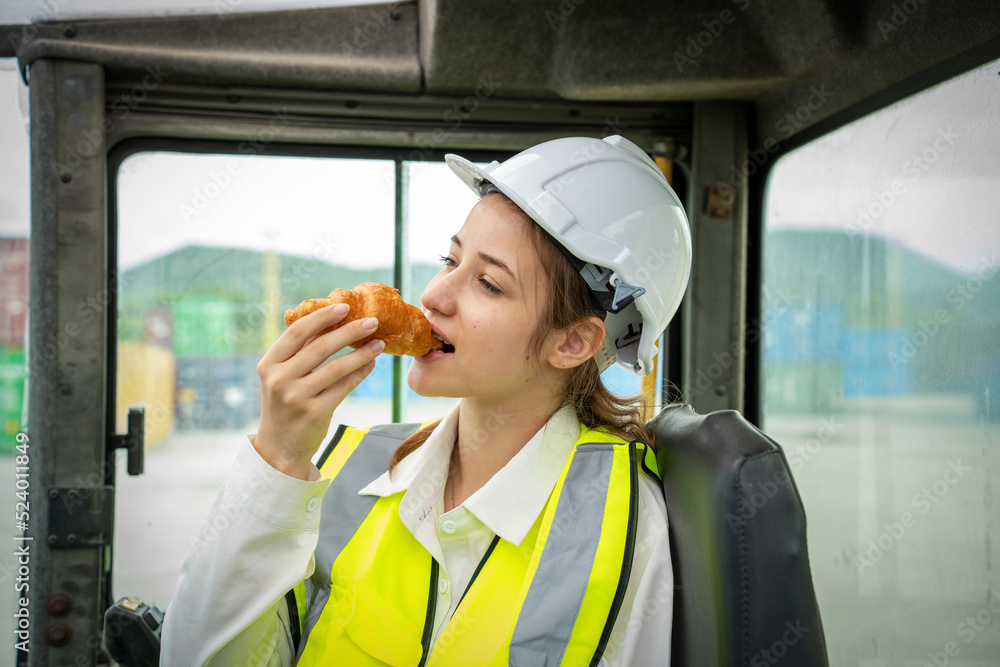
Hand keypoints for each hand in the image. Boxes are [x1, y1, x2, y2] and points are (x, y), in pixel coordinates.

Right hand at [253, 303, 383, 478]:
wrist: (279, 447)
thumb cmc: (284, 404)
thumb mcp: (281, 376)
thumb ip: (299, 352)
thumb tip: (329, 320)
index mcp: (269, 364)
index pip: (297, 332)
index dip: (322, 317)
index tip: (344, 307)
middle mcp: (280, 379)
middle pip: (320, 346)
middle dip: (350, 331)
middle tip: (372, 322)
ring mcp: (297, 397)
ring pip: (336, 367)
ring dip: (361, 353)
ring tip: (379, 344)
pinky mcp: (315, 413)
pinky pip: (343, 387)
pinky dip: (360, 373)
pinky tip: (371, 364)